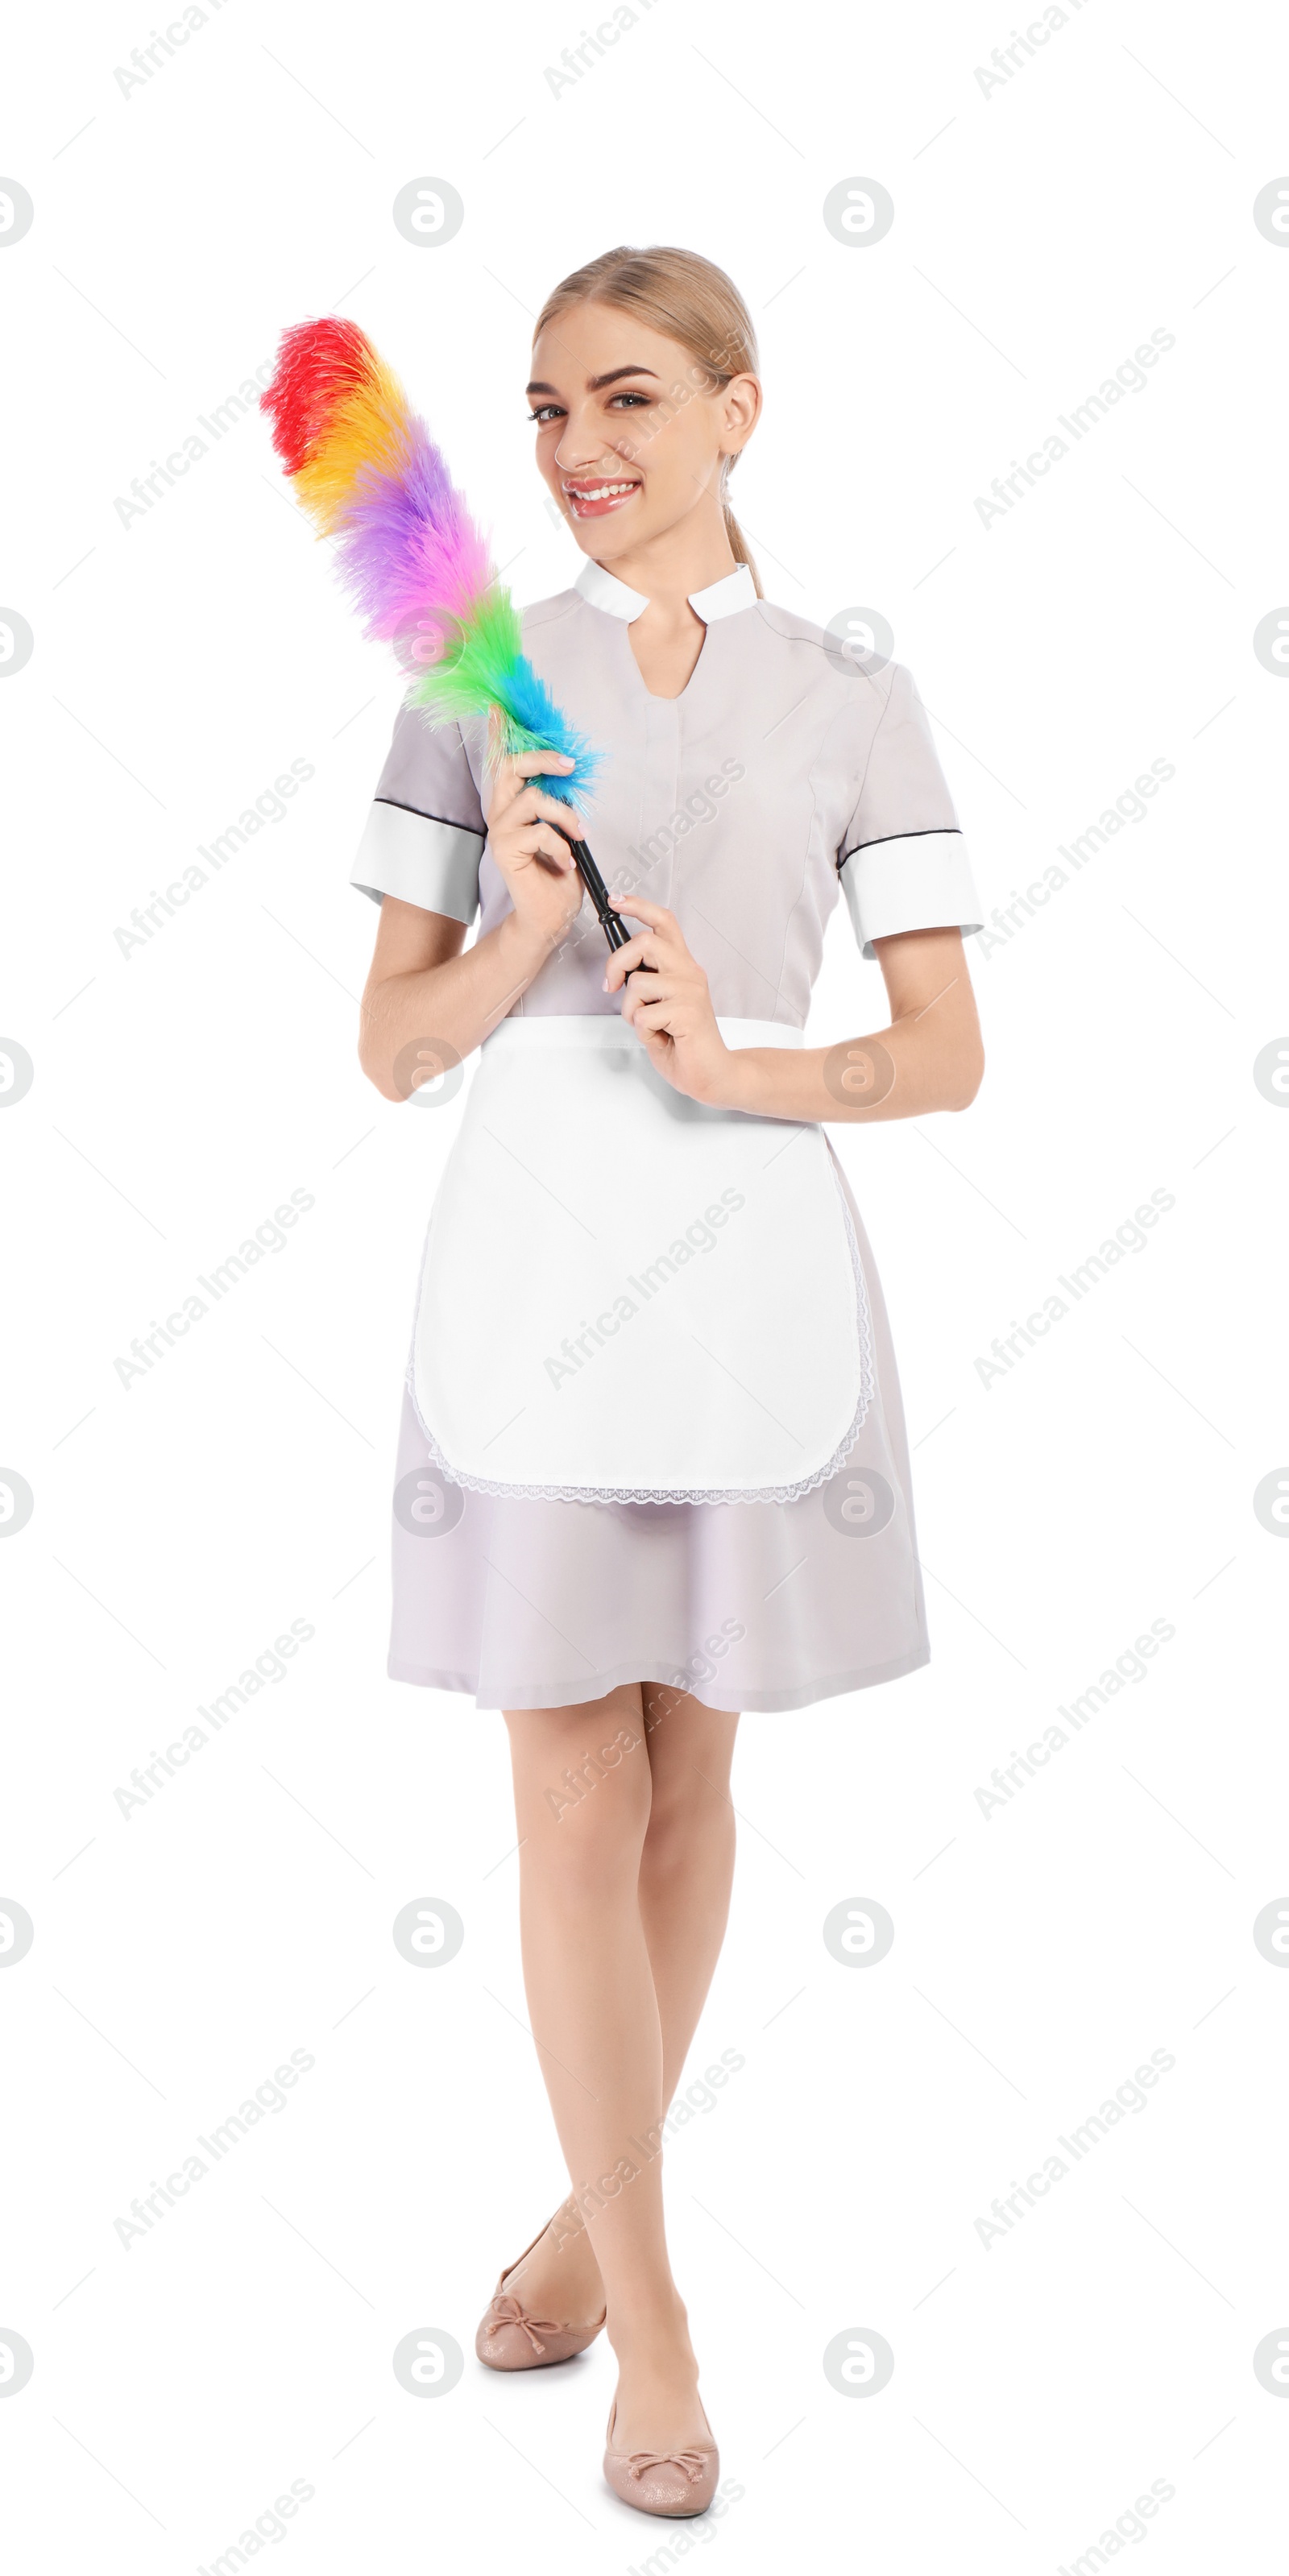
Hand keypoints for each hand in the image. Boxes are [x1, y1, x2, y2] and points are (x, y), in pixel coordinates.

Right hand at [485, 750, 585, 951]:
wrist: (550, 917)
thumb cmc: (558, 874)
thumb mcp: (563, 828)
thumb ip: (557, 800)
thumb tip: (565, 767)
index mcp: (512, 803)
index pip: (501, 761)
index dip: (498, 734)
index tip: (498, 706)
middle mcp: (500, 813)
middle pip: (510, 767)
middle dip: (542, 758)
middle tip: (569, 764)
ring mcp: (500, 832)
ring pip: (532, 800)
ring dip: (565, 816)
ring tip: (579, 836)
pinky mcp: (505, 852)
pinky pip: (539, 832)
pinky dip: (561, 845)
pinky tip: (566, 861)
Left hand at [603, 898, 729, 1102]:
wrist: (711, 1073)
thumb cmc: (683, 1042)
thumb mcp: (658, 1005)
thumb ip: (645, 983)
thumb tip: (619, 973)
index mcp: (682, 967)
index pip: (664, 923)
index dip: (639, 906)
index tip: (617, 899)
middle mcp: (689, 972)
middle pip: (645, 942)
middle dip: (617, 963)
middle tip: (611, 986)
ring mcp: (690, 991)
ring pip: (638, 983)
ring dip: (631, 1010)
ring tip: (648, 1026)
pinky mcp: (688, 1012)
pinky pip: (643, 1015)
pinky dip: (642, 1032)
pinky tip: (660, 1038)